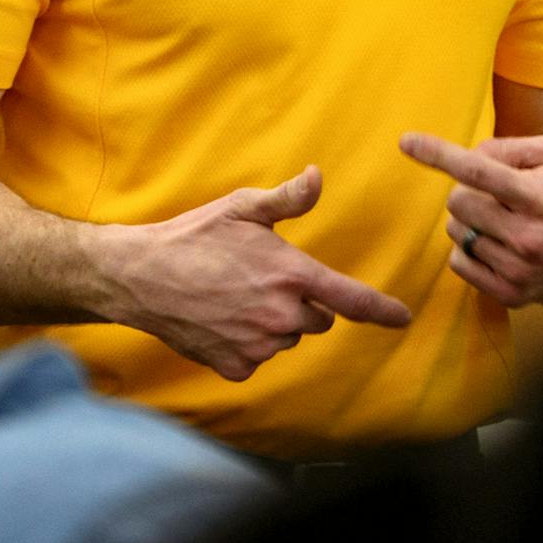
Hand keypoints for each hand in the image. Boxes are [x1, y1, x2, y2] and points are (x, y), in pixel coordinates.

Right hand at [105, 166, 411, 381]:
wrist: (139, 276)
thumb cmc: (194, 236)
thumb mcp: (242, 207)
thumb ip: (288, 198)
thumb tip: (318, 175)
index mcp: (291, 274)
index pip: (351, 298)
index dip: (382, 309)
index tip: (403, 317)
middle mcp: (281, 315)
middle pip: (319, 319)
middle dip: (303, 303)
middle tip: (264, 280)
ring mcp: (258, 345)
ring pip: (287, 338)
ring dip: (274, 323)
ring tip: (234, 297)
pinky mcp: (236, 367)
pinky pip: (256, 358)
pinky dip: (246, 343)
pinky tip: (220, 319)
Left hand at [399, 133, 542, 307]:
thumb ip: (505, 149)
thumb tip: (464, 157)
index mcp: (540, 196)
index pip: (479, 171)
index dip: (438, 154)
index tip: (406, 141)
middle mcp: (529, 236)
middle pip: (458, 202)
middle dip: (466, 192)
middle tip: (490, 195)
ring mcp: (518, 269)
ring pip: (457, 232)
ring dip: (469, 221)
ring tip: (500, 221)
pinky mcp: (510, 294)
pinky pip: (459, 262)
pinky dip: (470, 249)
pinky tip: (495, 244)